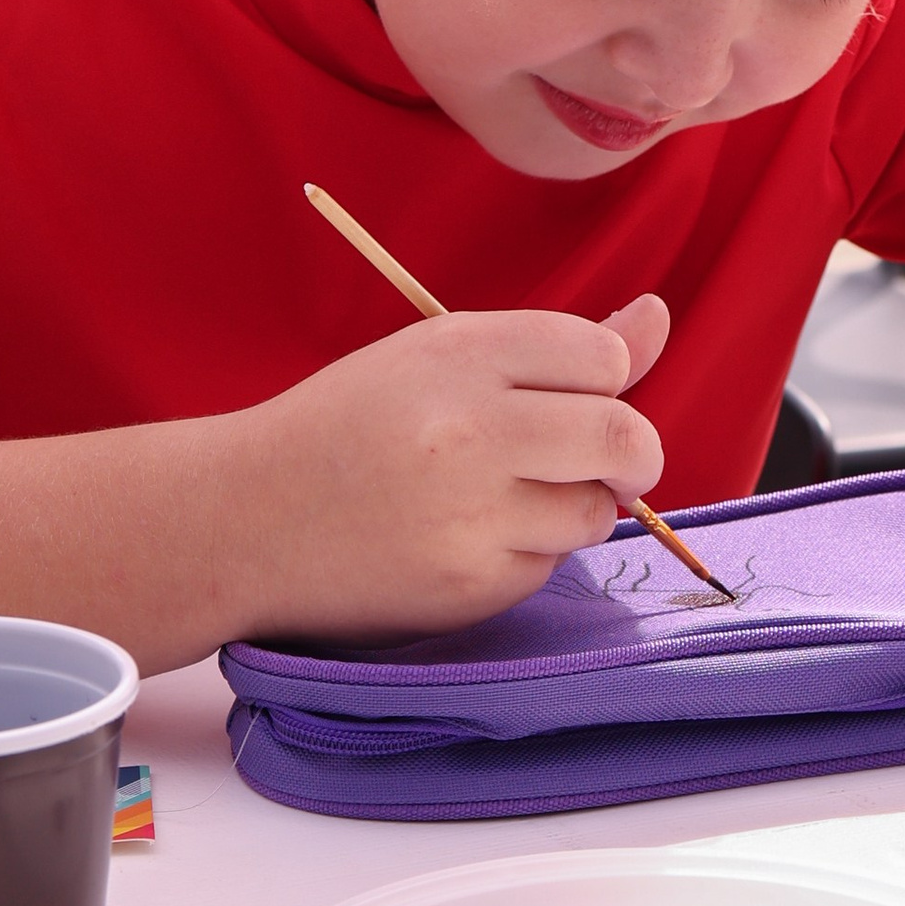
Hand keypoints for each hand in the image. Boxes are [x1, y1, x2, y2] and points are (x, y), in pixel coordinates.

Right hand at [232, 294, 668, 640]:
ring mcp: (472, 517)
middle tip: (600, 458)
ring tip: (500, 496)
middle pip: (624, 437)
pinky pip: (546, 566)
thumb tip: (659, 317)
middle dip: (634, 452)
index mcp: (460, 354)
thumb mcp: (436, 357)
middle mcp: (471, 431)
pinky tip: (465, 538)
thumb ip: (554, 348)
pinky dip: (525, 553)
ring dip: (571, 505)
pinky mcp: (469, 588)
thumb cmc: (348, 426)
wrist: (246, 518)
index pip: (603, 357)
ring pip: (594, 511)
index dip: (603, 378)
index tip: (575, 393)